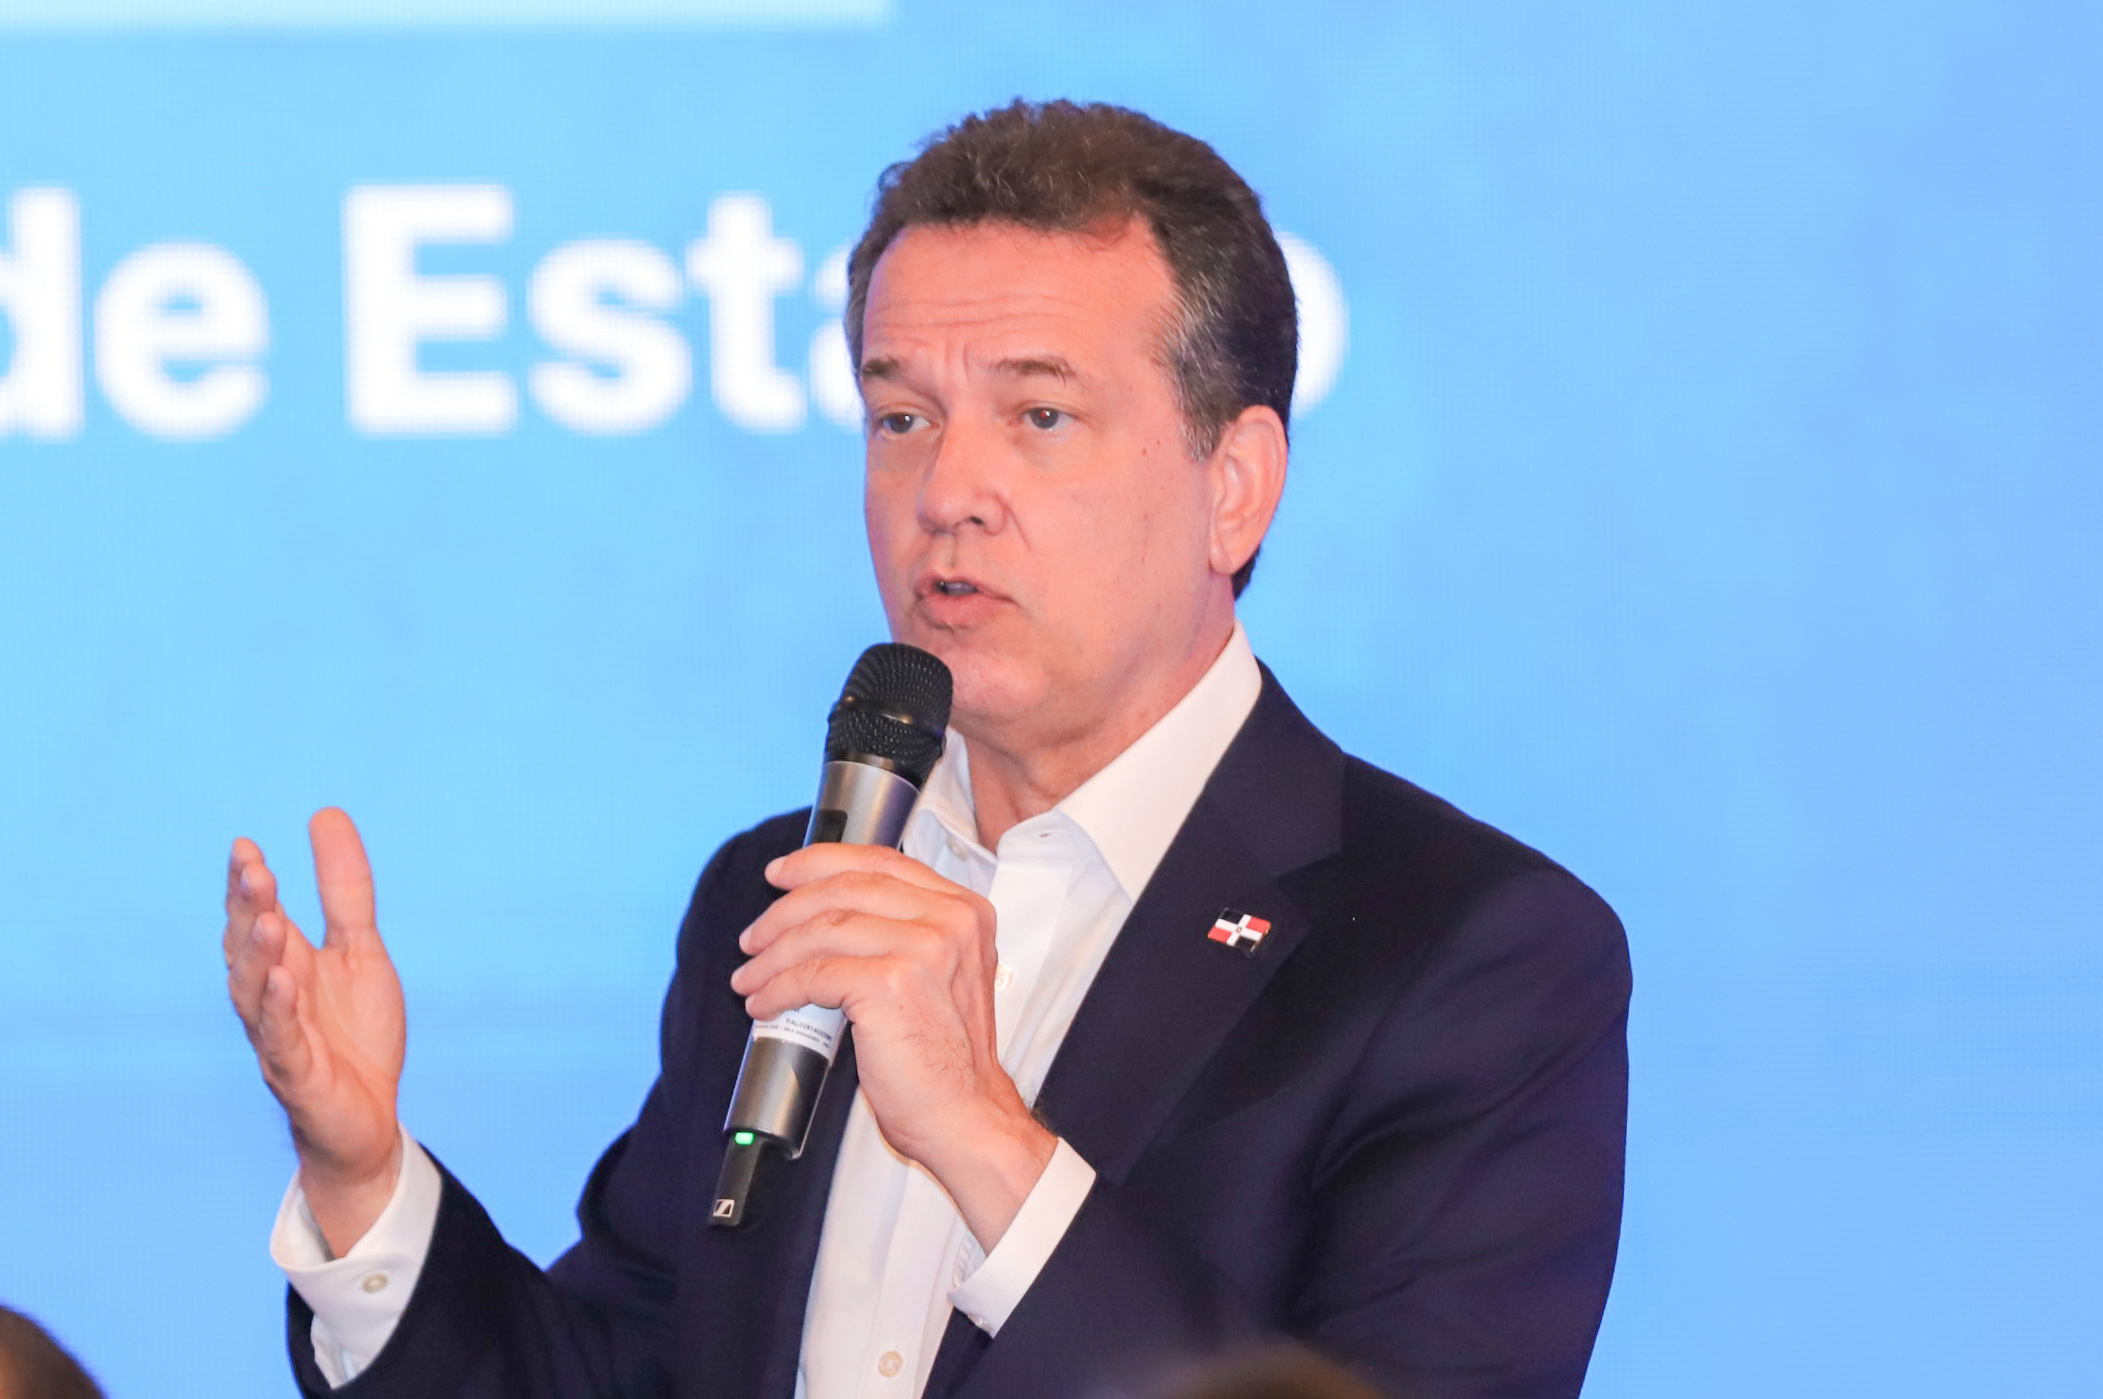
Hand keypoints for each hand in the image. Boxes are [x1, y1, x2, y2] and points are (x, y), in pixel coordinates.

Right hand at [224, 808, 405, 1255]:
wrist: (370, 1119)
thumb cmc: (355, 1033)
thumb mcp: (362, 949)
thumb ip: (344, 889)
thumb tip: (325, 813)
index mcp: (283, 965)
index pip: (257, 918)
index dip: (248, 886)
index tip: (246, 846)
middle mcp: (270, 998)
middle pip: (249, 948)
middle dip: (248, 909)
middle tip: (253, 868)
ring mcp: (279, 1037)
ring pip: (256, 992)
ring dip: (258, 953)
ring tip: (267, 916)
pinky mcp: (298, 1075)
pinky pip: (282, 1040)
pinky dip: (279, 1010)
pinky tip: (282, 980)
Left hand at [730, 843, 1055, 1248]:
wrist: (965, 1115)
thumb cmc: (946, 1060)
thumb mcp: (941, 976)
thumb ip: (903, 935)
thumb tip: (823, 918)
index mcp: (964, 912)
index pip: (880, 862)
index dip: (821, 862)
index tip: (782, 873)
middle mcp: (950, 920)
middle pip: (846, 888)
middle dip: (785, 910)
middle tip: (753, 936)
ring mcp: (925, 947)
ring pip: (823, 928)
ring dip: (773, 953)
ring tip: (750, 976)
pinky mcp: (892, 982)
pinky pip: (814, 972)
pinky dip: (778, 987)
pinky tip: (765, 1003)